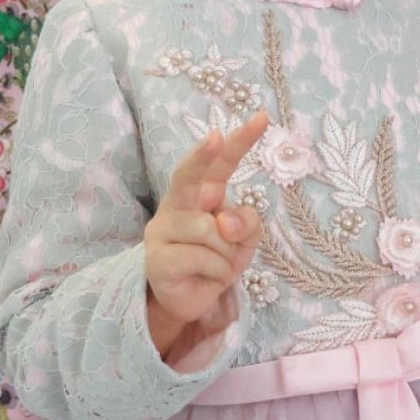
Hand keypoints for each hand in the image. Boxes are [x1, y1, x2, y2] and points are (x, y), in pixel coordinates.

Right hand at [144, 114, 269, 360]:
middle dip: (203, 155)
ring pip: (211, 231)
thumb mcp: (243, 242)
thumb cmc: (216, 262)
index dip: (239, 141)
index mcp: (201, 195)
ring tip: (219, 266)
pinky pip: (203, 257)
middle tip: (216, 137)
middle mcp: (178, 205)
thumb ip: (246, 224)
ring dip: (228, 254)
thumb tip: (225, 221)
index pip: (220, 164)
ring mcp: (163, 230)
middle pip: (189, 174)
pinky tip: (208, 277)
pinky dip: (218, 271)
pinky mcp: (157, 257)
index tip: (261, 118)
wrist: (189, 301)